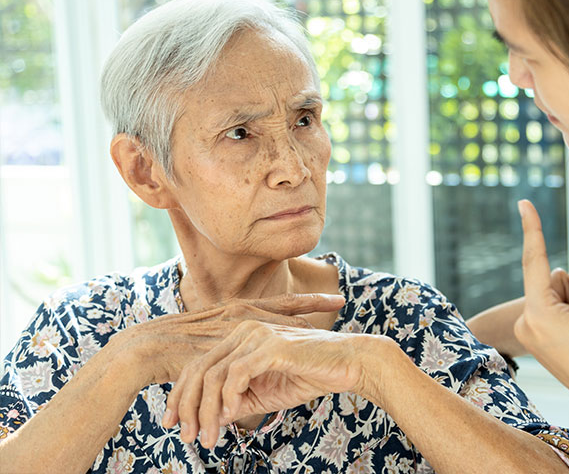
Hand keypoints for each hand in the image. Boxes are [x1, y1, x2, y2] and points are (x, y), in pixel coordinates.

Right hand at [112, 293, 345, 388]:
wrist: (145, 349)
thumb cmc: (177, 344)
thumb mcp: (211, 335)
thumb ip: (234, 339)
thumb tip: (251, 348)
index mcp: (239, 310)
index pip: (281, 304)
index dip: (309, 302)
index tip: (336, 298)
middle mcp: (239, 313)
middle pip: (285, 309)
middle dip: (314, 305)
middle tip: (342, 299)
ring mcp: (231, 327)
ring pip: (275, 325)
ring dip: (301, 325)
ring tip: (327, 325)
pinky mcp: (222, 342)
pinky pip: (255, 347)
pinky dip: (275, 349)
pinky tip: (292, 351)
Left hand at [161, 323, 387, 447]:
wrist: (347, 364)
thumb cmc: (310, 375)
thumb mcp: (266, 394)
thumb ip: (237, 403)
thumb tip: (209, 421)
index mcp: (239, 337)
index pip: (198, 367)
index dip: (182, 398)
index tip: (175, 426)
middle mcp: (242, 330)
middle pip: (198, 370)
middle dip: (187, 408)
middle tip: (187, 437)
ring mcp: (256, 336)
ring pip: (214, 375)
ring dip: (206, 411)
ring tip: (209, 437)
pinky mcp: (271, 346)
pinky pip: (237, 374)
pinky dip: (229, 398)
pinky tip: (232, 416)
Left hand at [513, 200, 568, 430]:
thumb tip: (566, 272)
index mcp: (537, 312)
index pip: (535, 260)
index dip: (532, 228)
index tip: (522, 202)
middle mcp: (526, 322)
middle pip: (556, 279)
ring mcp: (531, 332)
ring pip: (559, 294)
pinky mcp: (539, 339)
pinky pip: (559, 309)